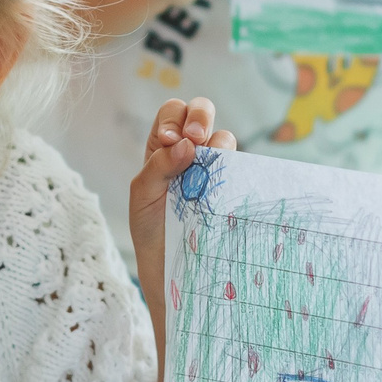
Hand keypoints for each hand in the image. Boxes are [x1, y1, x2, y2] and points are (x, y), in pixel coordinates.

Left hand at [130, 97, 235, 305]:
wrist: (170, 268)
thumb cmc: (150, 230)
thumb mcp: (142, 196)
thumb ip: (158, 166)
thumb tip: (188, 144)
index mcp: (163, 148)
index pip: (172, 113)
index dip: (175, 119)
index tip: (174, 141)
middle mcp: (189, 152)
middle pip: (201, 113)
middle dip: (201, 115)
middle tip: (197, 137)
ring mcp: (212, 169)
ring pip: (224, 137)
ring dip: (218, 142)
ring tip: (209, 164)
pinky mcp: (230, 188)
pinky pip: (238, 167)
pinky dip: (234, 165)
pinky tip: (224, 181)